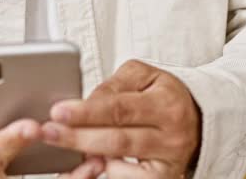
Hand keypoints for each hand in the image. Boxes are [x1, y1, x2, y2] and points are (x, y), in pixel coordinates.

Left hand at [41, 59, 201, 178]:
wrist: (197, 120)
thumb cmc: (164, 95)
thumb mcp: (144, 76)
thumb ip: (113, 86)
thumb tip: (85, 104)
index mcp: (167, 103)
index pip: (120, 109)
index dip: (86, 112)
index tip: (58, 112)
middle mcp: (171, 136)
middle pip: (117, 140)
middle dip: (77, 137)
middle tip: (48, 132)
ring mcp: (168, 162)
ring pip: (120, 163)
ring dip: (86, 157)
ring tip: (61, 148)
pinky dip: (106, 172)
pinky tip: (90, 161)